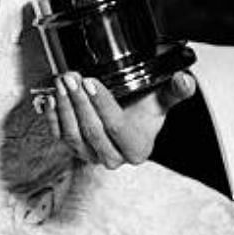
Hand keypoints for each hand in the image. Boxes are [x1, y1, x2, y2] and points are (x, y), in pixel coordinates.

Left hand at [41, 70, 195, 167]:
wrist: (127, 117)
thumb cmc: (142, 110)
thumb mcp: (161, 100)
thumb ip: (175, 91)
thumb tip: (185, 80)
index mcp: (137, 149)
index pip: (116, 127)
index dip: (102, 104)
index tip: (91, 81)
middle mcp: (112, 157)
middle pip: (92, 131)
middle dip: (80, 102)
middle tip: (72, 77)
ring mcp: (90, 155)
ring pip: (73, 135)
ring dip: (64, 107)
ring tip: (62, 83)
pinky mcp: (72, 149)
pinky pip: (58, 135)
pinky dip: (52, 116)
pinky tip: (49, 97)